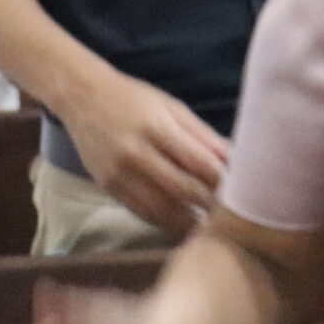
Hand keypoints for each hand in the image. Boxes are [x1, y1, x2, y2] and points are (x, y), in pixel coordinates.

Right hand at [66, 69, 228, 233]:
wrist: (83, 98)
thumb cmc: (135, 100)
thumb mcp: (173, 107)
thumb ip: (203, 136)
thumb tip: (234, 161)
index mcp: (156, 127)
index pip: (198, 162)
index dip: (222, 180)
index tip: (240, 189)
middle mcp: (135, 153)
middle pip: (181, 189)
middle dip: (209, 204)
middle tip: (230, 213)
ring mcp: (118, 173)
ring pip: (161, 209)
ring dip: (189, 221)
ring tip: (210, 225)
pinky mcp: (108, 187)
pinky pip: (141, 212)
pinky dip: (165, 221)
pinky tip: (182, 222)